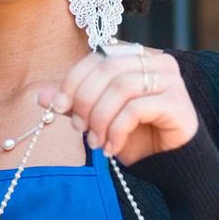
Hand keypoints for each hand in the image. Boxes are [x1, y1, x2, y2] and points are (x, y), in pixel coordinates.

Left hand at [35, 43, 197, 165]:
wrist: (169, 164)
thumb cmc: (135, 136)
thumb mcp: (98, 117)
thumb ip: (74, 103)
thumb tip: (41, 96)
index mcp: (136, 56)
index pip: (97, 57)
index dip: (73, 80)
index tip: (57, 107)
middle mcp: (157, 61)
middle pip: (108, 69)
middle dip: (85, 101)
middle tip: (79, 128)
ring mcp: (170, 79)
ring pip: (120, 88)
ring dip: (100, 119)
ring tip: (95, 142)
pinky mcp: (177, 102)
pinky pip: (135, 109)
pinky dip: (116, 131)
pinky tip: (112, 147)